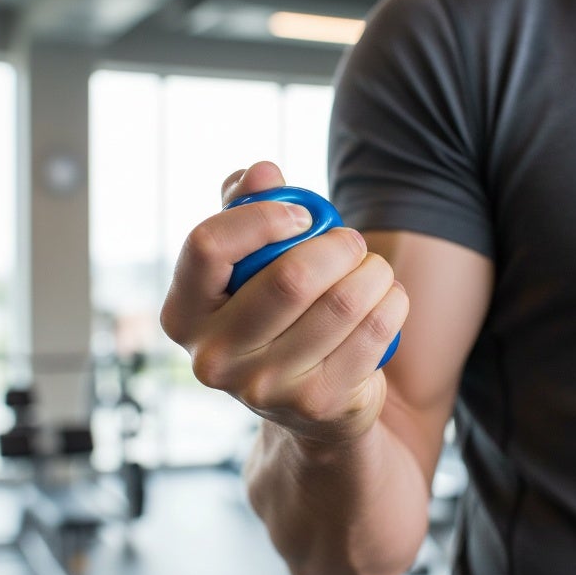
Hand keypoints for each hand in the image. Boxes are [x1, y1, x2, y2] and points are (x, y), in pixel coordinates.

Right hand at [160, 161, 408, 444]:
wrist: (309, 400)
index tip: (302, 215)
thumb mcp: (247, 263)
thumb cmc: (273, 312)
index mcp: (183, 314)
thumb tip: (263, 171)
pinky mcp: (317, 403)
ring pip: (342, 301)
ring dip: (373, 271)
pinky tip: (387, 298)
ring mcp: (264, 388)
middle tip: (351, 242)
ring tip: (374, 269)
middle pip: (290, 278)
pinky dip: (392, 301)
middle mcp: (214, 358)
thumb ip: (244, 208)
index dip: (262, 217)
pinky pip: (375, 330)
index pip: (207, 246)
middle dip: (338, 245)